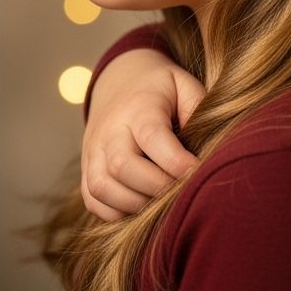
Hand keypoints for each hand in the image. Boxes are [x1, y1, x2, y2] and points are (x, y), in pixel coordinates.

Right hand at [82, 48, 203, 220]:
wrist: (120, 79)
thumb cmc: (161, 88)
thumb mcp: (184, 85)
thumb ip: (197, 109)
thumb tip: (204, 146)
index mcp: (138, 107)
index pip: (152, 137)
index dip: (177, 162)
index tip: (199, 173)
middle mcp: (110, 129)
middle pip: (122, 166)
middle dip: (156, 188)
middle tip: (181, 192)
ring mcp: (93, 150)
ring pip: (101, 187)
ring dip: (135, 204)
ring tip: (162, 201)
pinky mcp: (86, 167)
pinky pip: (93, 200)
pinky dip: (116, 212)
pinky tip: (141, 205)